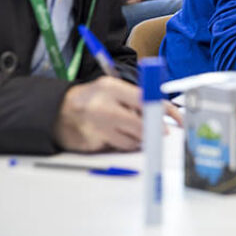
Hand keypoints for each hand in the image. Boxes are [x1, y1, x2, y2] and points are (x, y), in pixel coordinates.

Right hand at [52, 77, 182, 151]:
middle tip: (158, 132)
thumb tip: (163, 114)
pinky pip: (116, 148)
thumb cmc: (92, 99)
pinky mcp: (90, 143)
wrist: (56, 111)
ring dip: (137, 139)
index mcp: (110, 88)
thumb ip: (136, 99)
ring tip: (127, 129)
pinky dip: (121, 144)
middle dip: (152, 130)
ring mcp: (94, 127)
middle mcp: (102, 106)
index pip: (146, 100)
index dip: (166, 112)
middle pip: (141, 125)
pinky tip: (113, 135)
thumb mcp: (112, 89)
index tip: (178, 121)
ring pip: (131, 141)